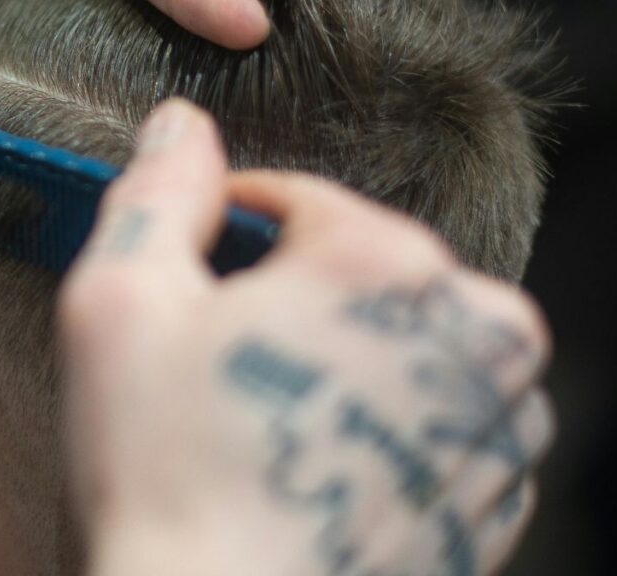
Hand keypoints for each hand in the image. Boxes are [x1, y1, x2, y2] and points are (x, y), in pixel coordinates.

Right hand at [59, 99, 553, 575]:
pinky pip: (439, 412)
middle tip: (222, 363)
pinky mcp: (493, 494)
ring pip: (406, 336)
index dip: (230, 229)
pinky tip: (315, 456)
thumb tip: (181, 123)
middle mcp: (472, 334)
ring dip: (344, 352)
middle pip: (363, 265)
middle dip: (292, 293)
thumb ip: (157, 194)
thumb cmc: (166, 472)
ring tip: (270, 415)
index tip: (193, 277)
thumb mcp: (122, 304)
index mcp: (388, 265)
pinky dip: (383, 414)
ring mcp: (494, 423)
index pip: (302, 198)